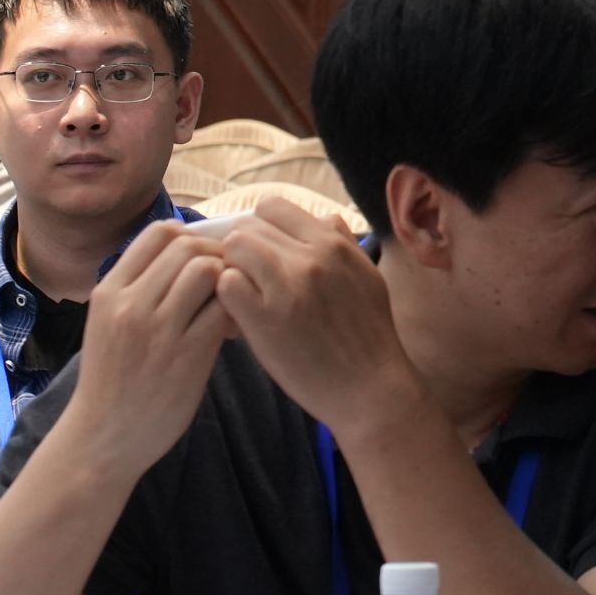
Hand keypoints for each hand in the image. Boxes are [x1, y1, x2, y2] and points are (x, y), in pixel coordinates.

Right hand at [69, 221, 234, 477]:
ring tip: (231, 301)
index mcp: (109, 292)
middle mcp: (130, 305)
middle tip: (227, 279)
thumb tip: (188, 247)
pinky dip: (239, 309)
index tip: (203, 257)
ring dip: (229, 279)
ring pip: (209, 270)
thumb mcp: (110, 322)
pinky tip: (235, 327)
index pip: (159, 232)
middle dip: (217, 254)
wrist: (103, 438)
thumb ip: (140, 287)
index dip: (191, 236)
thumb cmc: (114, 378)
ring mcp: (159, 330)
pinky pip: (226, 308)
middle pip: (189, 246)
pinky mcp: (188, 355)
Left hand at [213, 199, 417, 437]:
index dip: (260, 229)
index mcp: (334, 244)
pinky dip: (225, 297)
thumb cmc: (369, 334)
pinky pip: (226, 284)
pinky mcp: (265, 319)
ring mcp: (287, 286)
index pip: (273, 207)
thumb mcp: (368, 275)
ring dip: (232, 271)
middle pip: (247, 227)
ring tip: (243, 297)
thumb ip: (344, 244)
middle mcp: (311, 257)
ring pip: (233, 250)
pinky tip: (240, 316)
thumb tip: (324, 220)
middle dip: (242, 253)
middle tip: (248, 281)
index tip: (263, 253)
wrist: (370, 387)